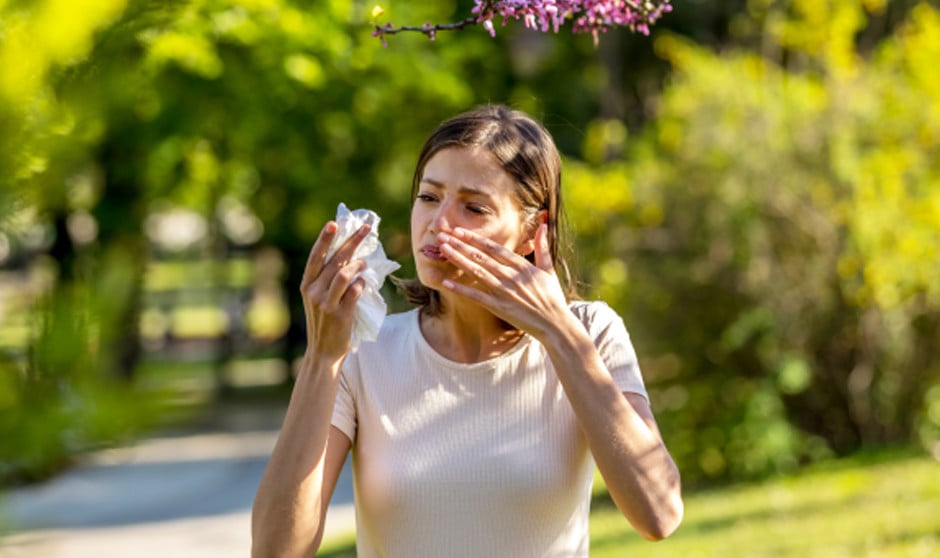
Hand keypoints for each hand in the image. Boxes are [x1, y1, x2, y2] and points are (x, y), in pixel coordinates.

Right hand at [300, 221, 370, 362]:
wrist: (323, 352)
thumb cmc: (324, 323)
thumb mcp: (318, 299)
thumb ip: (327, 280)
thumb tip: (348, 257)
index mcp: (306, 285)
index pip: (315, 257)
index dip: (324, 239)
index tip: (334, 223)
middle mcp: (313, 292)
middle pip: (335, 260)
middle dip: (352, 242)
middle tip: (367, 229)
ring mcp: (326, 304)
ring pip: (344, 274)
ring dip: (358, 265)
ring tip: (365, 263)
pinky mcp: (340, 314)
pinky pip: (354, 292)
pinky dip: (361, 283)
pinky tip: (364, 282)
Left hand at [437, 224, 569, 339]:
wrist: (554, 324)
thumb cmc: (552, 297)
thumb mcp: (549, 270)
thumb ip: (542, 247)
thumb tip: (543, 225)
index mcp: (522, 266)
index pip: (494, 248)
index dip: (475, 238)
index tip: (460, 231)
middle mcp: (511, 277)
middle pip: (481, 257)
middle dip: (461, 245)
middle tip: (442, 236)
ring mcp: (504, 292)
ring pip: (477, 272)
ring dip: (458, 260)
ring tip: (443, 250)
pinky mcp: (499, 308)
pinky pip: (476, 297)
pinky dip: (461, 289)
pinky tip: (446, 282)